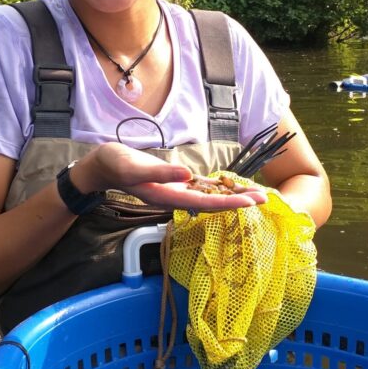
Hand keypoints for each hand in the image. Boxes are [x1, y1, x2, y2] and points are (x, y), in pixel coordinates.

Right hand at [74, 142, 266, 211]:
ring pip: (208, 196)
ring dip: (230, 195)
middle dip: (237, 202)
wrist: (103, 165)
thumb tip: (188, 177)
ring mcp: (175, 190)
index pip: (204, 204)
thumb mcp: (135, 167)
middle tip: (264, 200)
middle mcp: (174, 197)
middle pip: (212, 203)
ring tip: (254, 194)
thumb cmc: (116, 164)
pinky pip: (199, 187)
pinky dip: (216, 187)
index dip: (228, 204)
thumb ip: (161, 173)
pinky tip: (229, 186)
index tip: (250, 204)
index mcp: (167, 196)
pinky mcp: (173, 182)